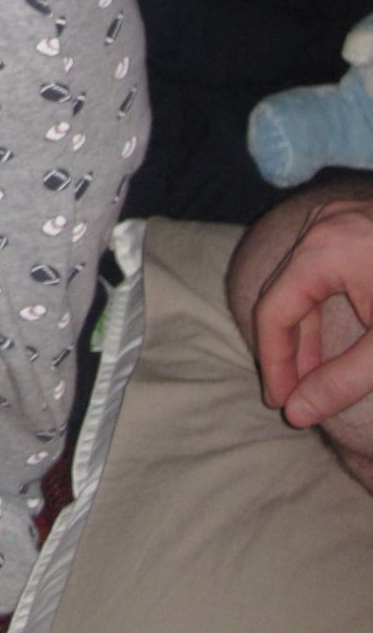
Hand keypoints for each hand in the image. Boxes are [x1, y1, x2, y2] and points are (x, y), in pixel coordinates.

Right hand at [254, 197, 372, 426]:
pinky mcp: (358, 221)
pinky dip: (325, 303)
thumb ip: (341, 382)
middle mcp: (324, 226)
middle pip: (284, 292)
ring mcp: (341, 218)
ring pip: (303, 279)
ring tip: (314, 374)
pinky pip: (323, 266)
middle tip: (295, 396)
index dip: (274, 362)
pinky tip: (336, 339)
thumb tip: (298, 413)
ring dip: (308, 328)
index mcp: (324, 250)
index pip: (274, 311)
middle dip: (289, 348)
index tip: (281, 405)